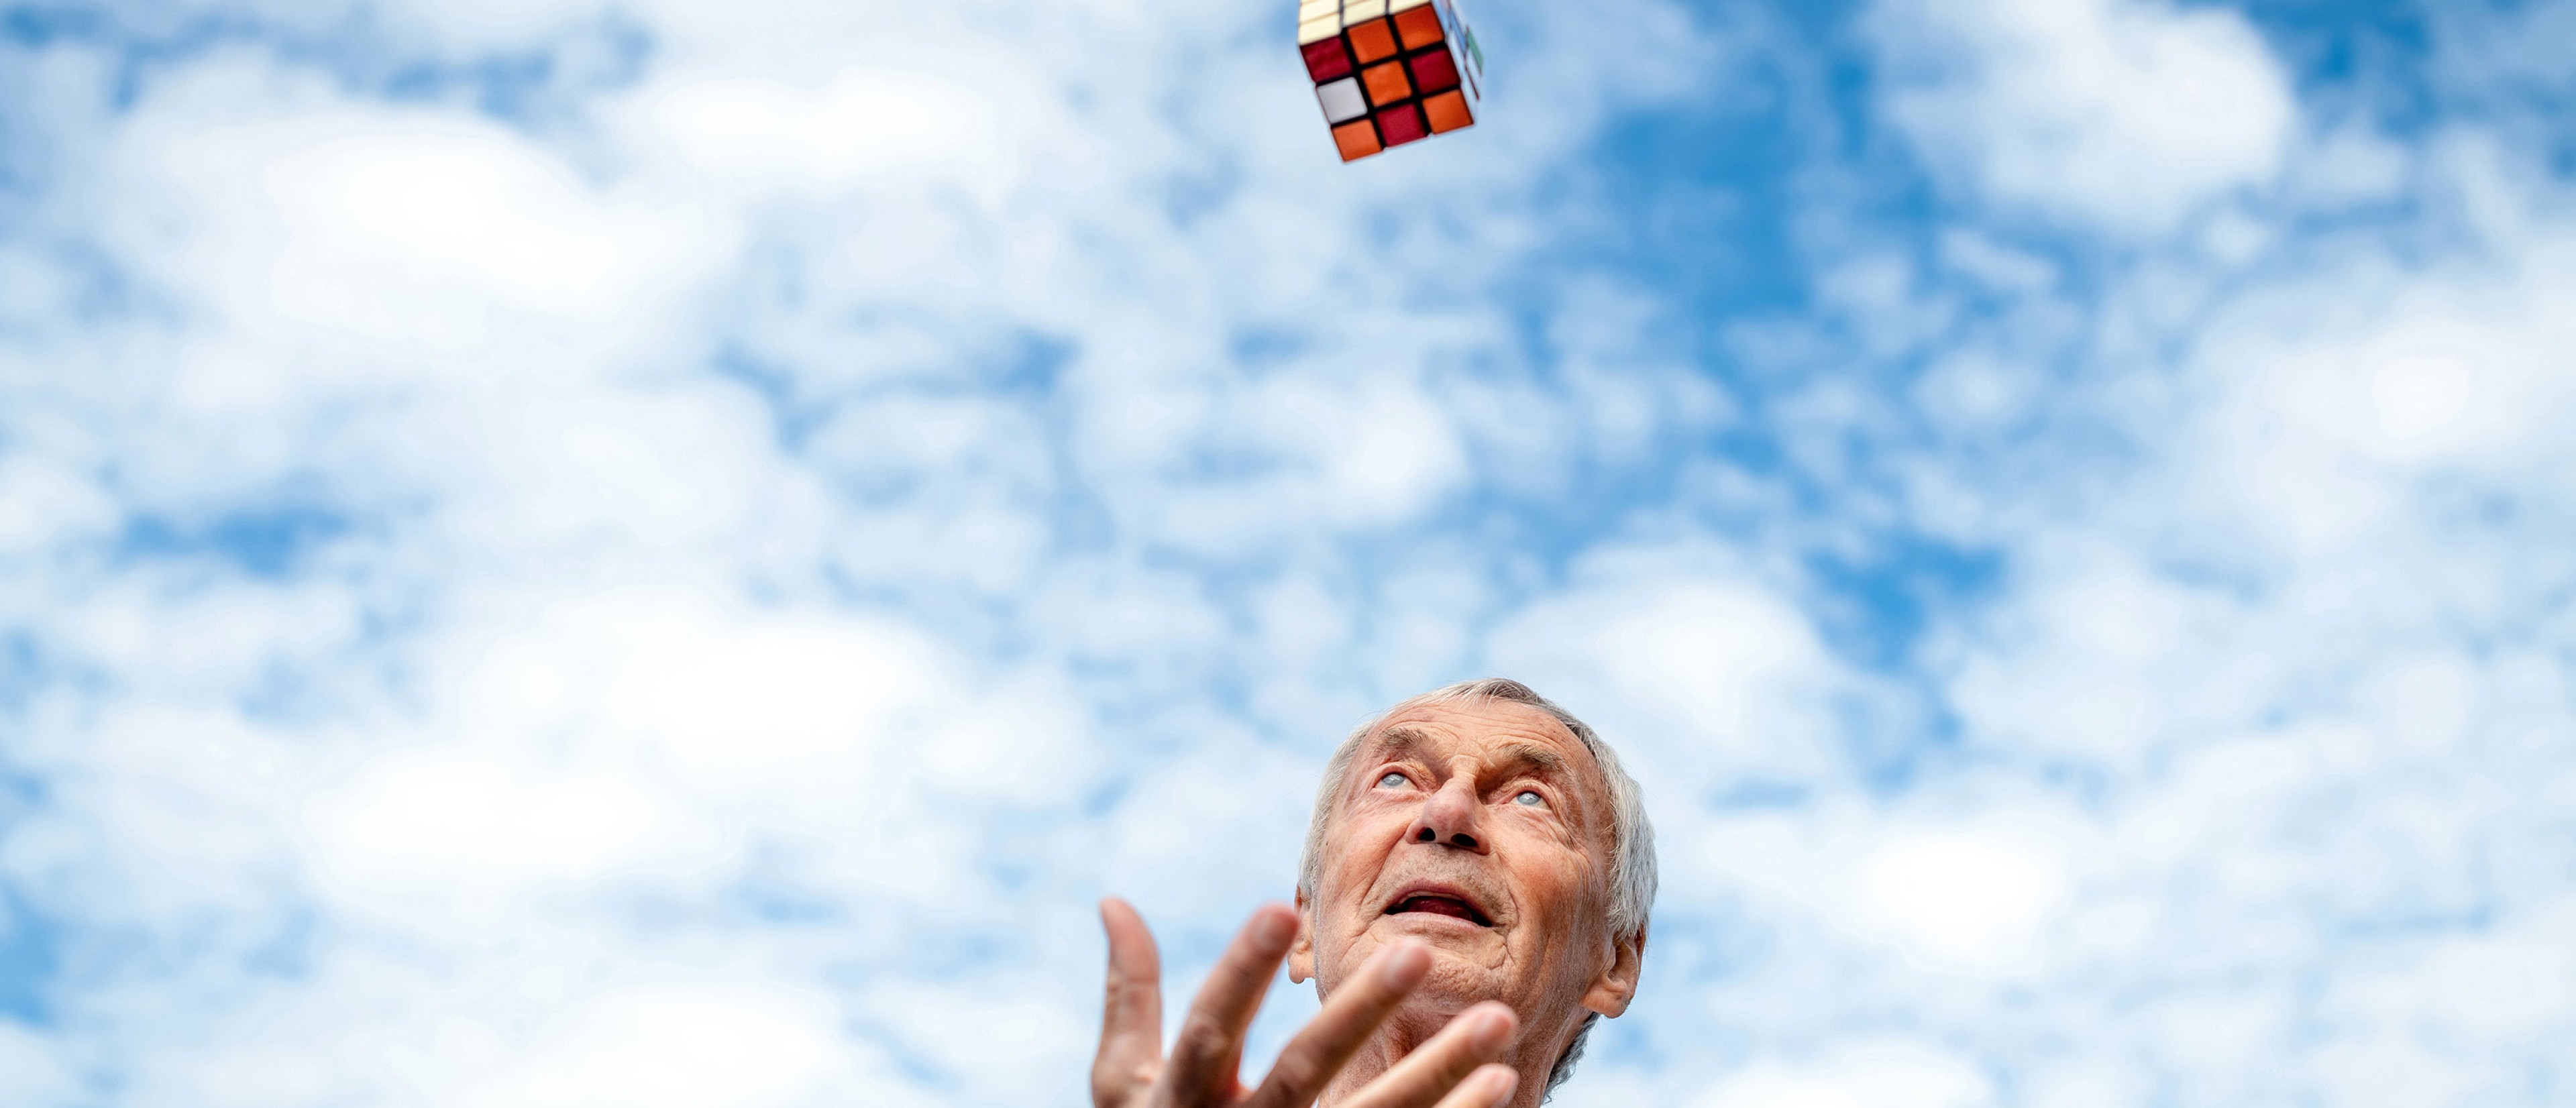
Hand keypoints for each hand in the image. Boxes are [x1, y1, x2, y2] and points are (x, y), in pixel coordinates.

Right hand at [1094, 898, 1518, 1107]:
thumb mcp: (1124, 1085)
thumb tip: (1113, 900)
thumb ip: (1129, 996)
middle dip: (1359, 1011)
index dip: (1239, 970)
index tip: (1281, 906)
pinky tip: (1499, 1080)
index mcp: (1180, 1100)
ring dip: (1438, 1070)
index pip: (1210, 1028)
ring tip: (1498, 1019)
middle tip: (1417, 950)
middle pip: (1304, 1071)